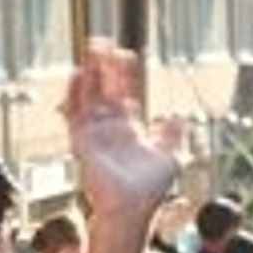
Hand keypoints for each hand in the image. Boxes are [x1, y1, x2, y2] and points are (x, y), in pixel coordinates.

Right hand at [60, 41, 181, 218]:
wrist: (132, 209)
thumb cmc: (150, 191)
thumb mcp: (170, 157)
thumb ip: (172, 135)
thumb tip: (178, 116)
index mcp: (128, 129)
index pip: (122, 94)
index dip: (122, 74)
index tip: (124, 55)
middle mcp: (109, 129)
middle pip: (103, 89)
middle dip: (102, 67)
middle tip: (101, 43)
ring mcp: (94, 134)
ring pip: (87, 96)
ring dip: (88, 73)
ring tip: (90, 50)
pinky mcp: (81, 141)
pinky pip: (74, 113)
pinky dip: (74, 93)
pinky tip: (76, 74)